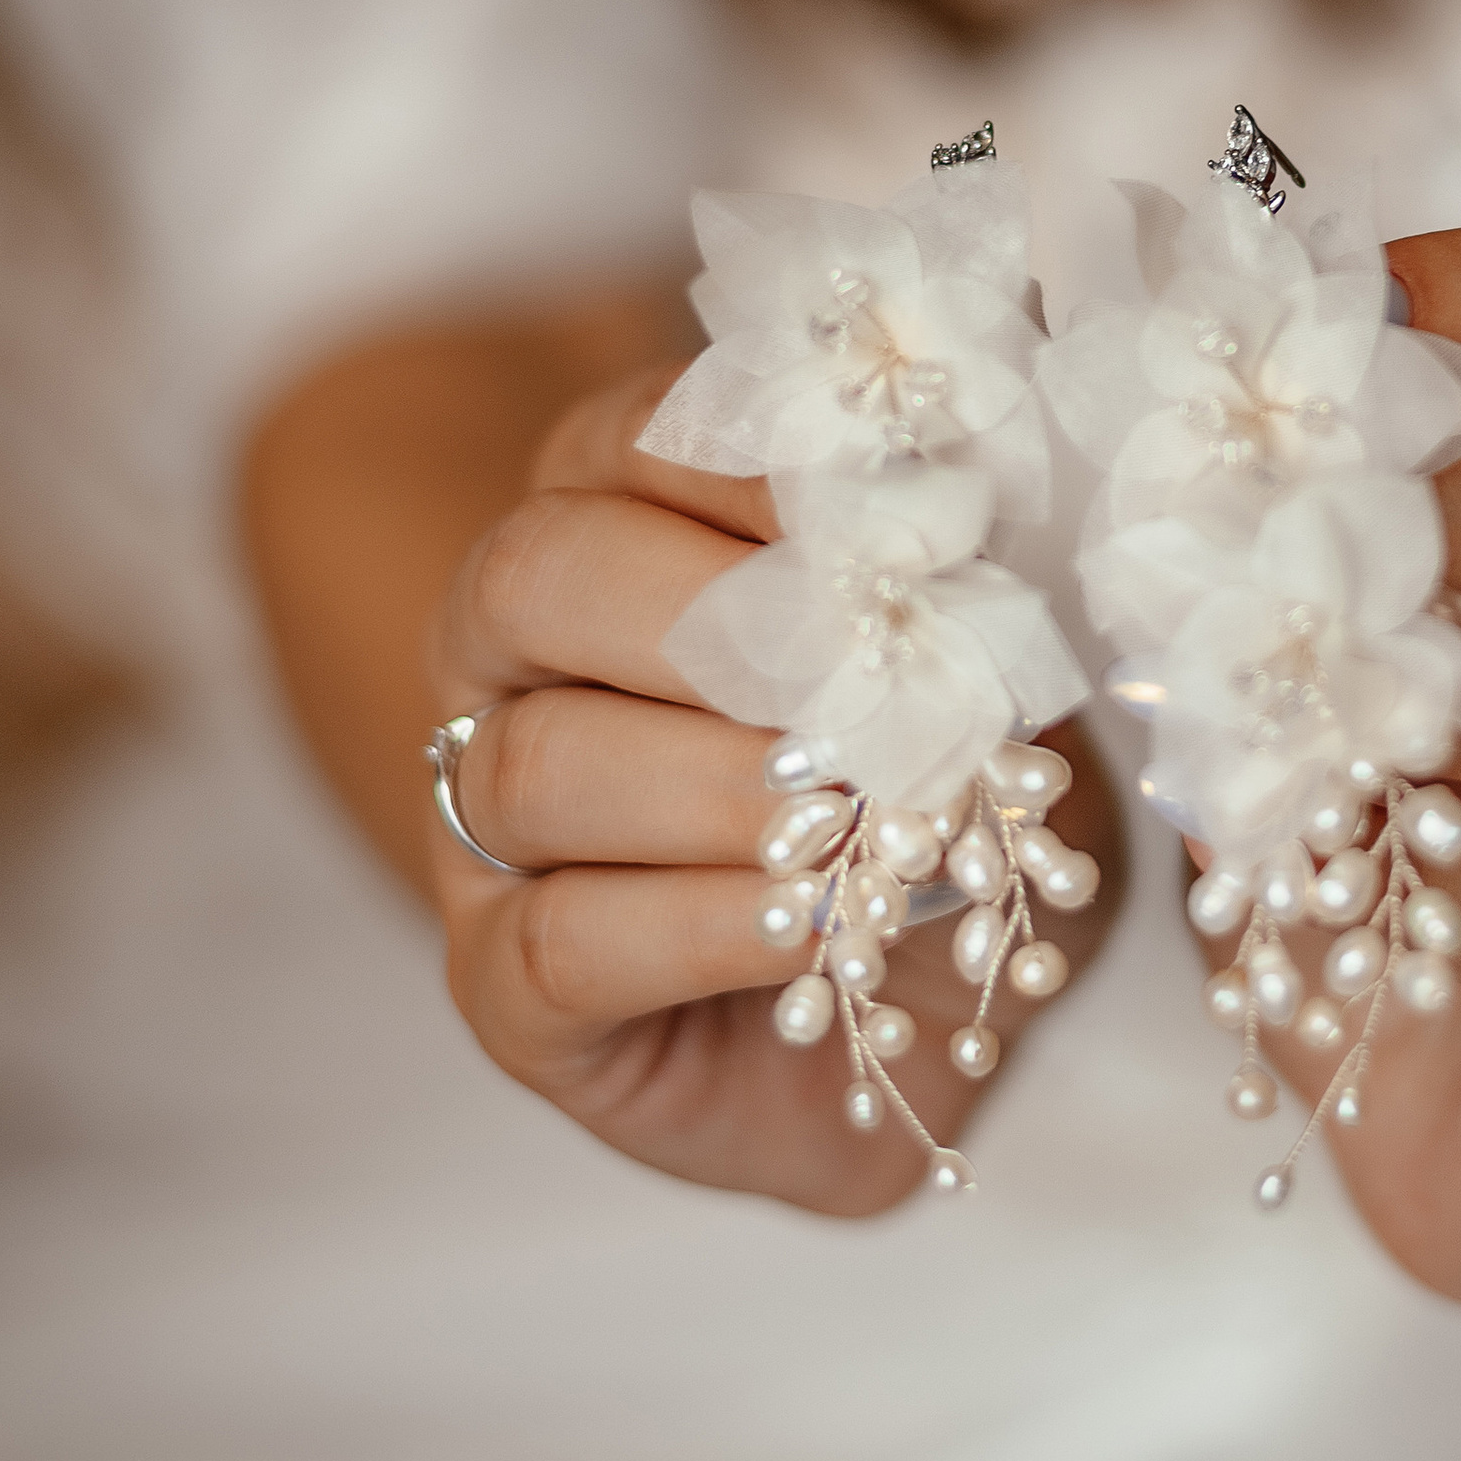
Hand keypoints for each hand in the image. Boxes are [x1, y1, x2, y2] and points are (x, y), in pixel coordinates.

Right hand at [422, 366, 1121, 1210]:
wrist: (919, 1021)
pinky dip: (702, 928)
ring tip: (861, 823)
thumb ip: (952, 594)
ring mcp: (480, 823)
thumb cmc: (938, 806)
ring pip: (535, 766)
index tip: (918, 529)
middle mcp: (512, 656)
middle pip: (538, 579)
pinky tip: (812, 923)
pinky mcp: (499, 987)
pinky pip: (560, 940)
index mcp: (614, 521)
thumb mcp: (981, 677)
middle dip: (723, 630)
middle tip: (877, 691)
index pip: (638, 439)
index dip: (769, 475)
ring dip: (721, 792)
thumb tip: (958, 540)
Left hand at [1255, 218, 1460, 1305]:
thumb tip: (1091, 395)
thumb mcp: (1317, 657)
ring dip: (1457, 704)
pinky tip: (1341, 892)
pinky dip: (1454, 899)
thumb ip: (1265, 539)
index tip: (1331, 321)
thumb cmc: (1388, 840)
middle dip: (1449, 508)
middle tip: (1269, 560)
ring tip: (1306, 730)